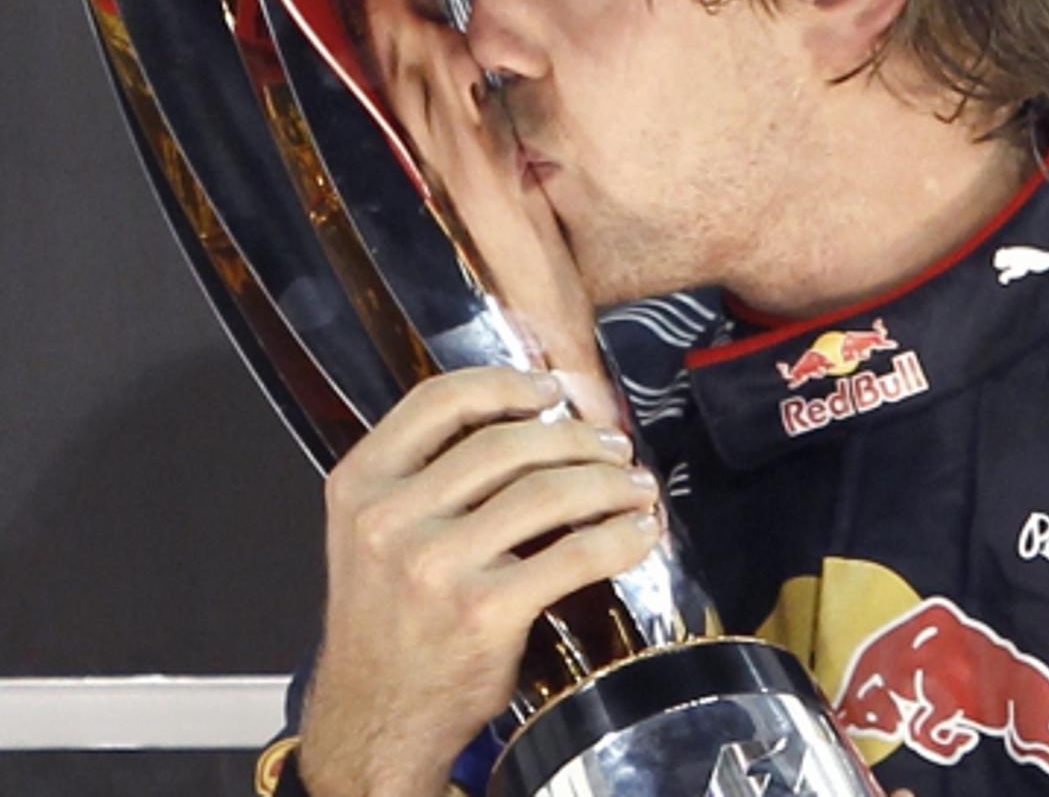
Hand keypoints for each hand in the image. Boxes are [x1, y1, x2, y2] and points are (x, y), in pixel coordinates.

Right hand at [296, 367, 661, 796]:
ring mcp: (436, 565)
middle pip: (507, 442)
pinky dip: (619, 538)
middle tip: (611, 445)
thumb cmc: (387, 623)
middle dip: (576, 438)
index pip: (438, 400)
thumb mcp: (372, 533)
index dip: (505, 382)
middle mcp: (391, 518)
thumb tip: (520, 426)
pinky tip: (638, 533)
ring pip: (547, 491)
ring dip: (608, 482)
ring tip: (635, 486)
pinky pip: (574, 555)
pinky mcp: (483, 611)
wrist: (376, 715)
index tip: (549, 388)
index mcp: (361, 484)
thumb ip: (422, 477)